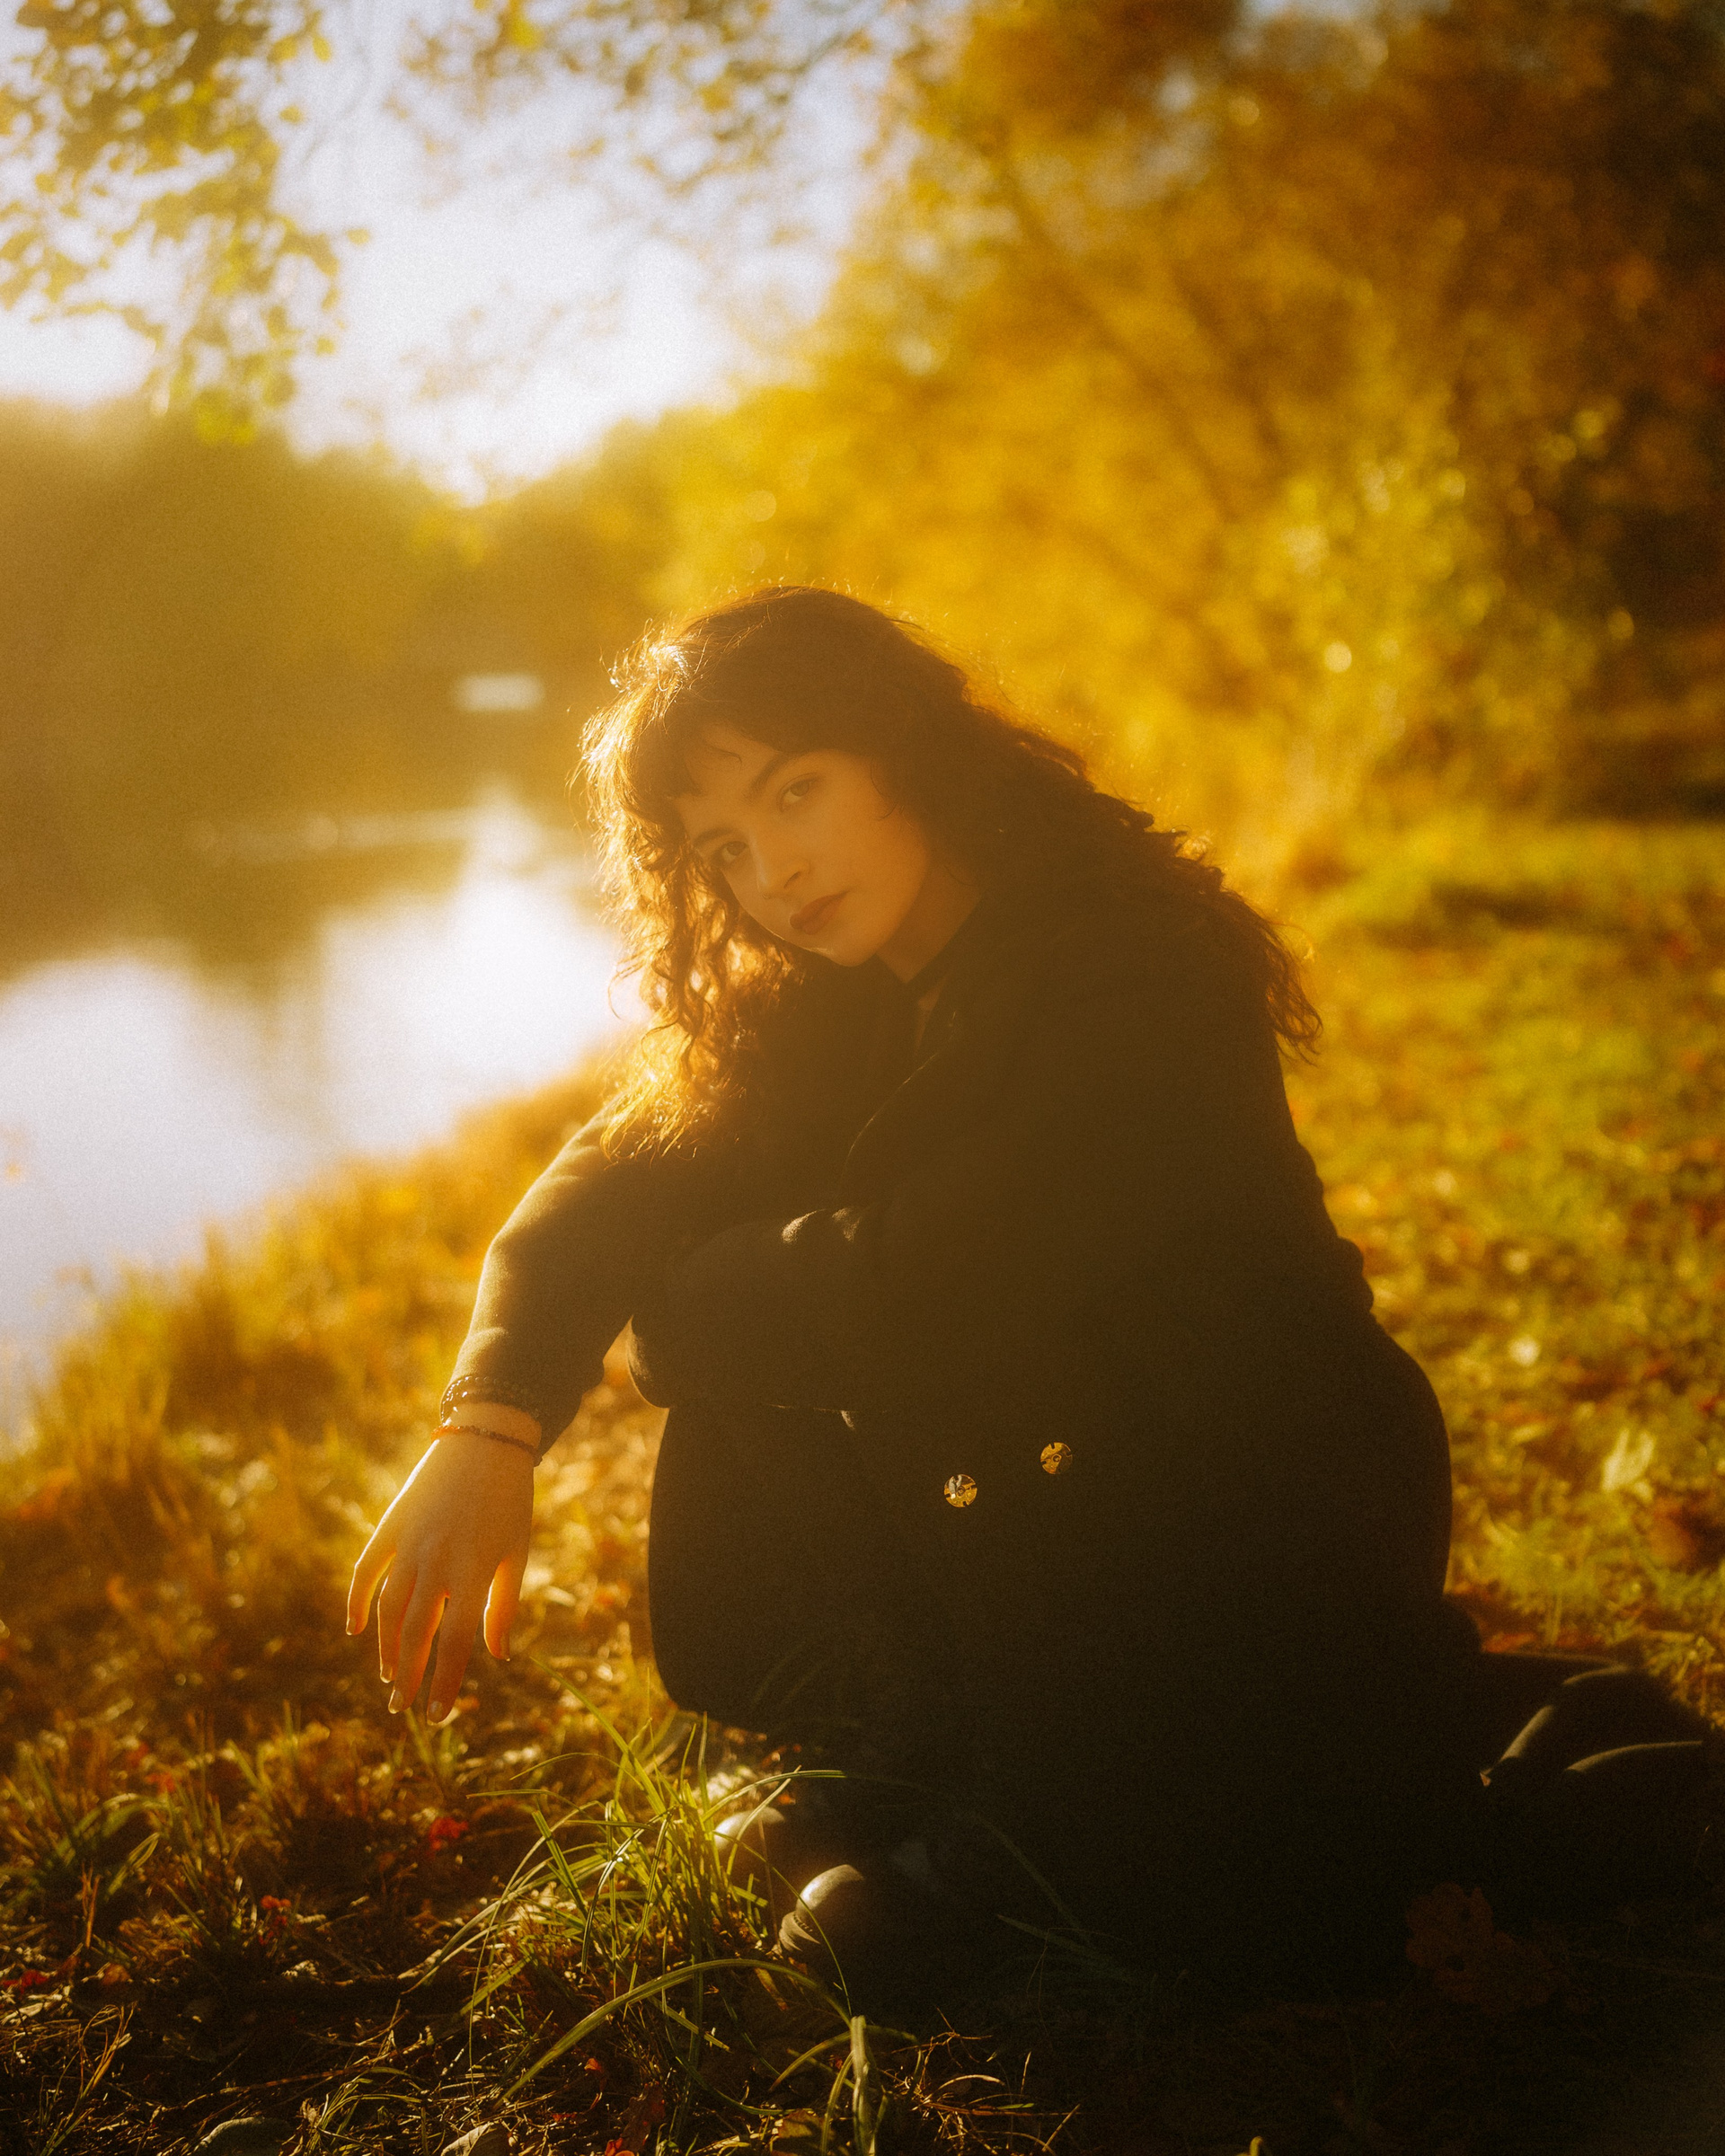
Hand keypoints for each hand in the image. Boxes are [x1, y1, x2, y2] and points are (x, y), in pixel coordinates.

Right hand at [347, 1427, 535, 1722]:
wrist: (485, 1440)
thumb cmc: (510, 1500)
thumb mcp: (516, 1553)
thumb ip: (503, 1606)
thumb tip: (496, 1656)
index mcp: (472, 1572)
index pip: (453, 1644)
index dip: (443, 1683)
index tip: (435, 1716)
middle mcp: (436, 1563)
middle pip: (416, 1634)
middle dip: (408, 1676)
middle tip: (402, 1707)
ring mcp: (408, 1544)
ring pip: (388, 1609)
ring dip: (386, 1647)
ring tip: (390, 1674)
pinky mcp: (389, 1526)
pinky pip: (366, 1572)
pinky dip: (356, 1601)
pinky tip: (356, 1629)